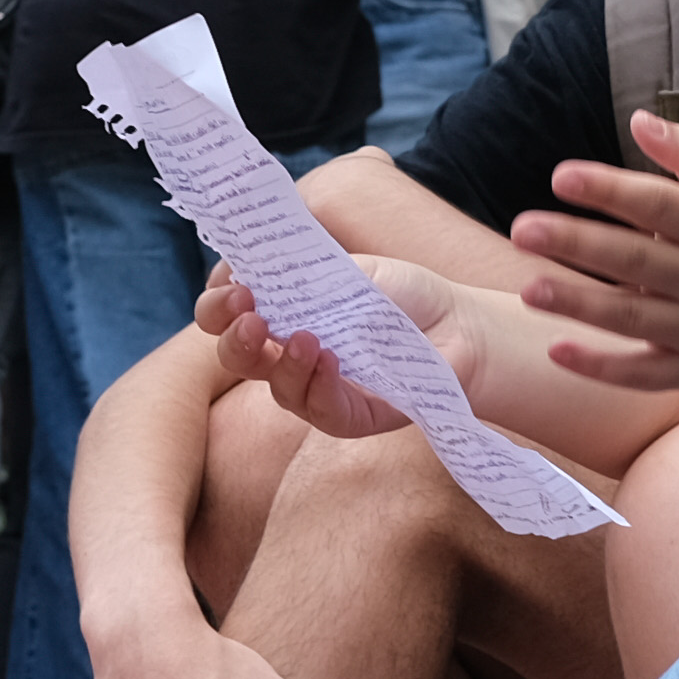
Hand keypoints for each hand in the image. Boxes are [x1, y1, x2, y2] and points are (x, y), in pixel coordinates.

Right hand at [195, 254, 479, 443]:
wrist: (458, 325)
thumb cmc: (401, 294)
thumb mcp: (349, 267)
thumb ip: (301, 268)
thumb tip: (251, 262)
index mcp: (279, 314)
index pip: (227, 313)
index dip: (220, 301)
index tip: (235, 283)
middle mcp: (288, 356)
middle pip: (236, 357)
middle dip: (232, 336)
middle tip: (248, 313)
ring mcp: (317, 389)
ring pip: (277, 389)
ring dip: (283, 362)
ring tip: (306, 337)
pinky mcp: (351, 416)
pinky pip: (323, 411)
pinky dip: (322, 386)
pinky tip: (332, 361)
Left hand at [513, 111, 678, 393]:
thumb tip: (640, 120)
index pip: (659, 205)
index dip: (610, 190)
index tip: (561, 176)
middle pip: (636, 260)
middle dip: (577, 244)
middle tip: (523, 229)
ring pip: (631, 318)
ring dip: (578, 304)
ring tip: (528, 287)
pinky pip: (642, 374)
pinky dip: (600, 366)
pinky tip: (556, 350)